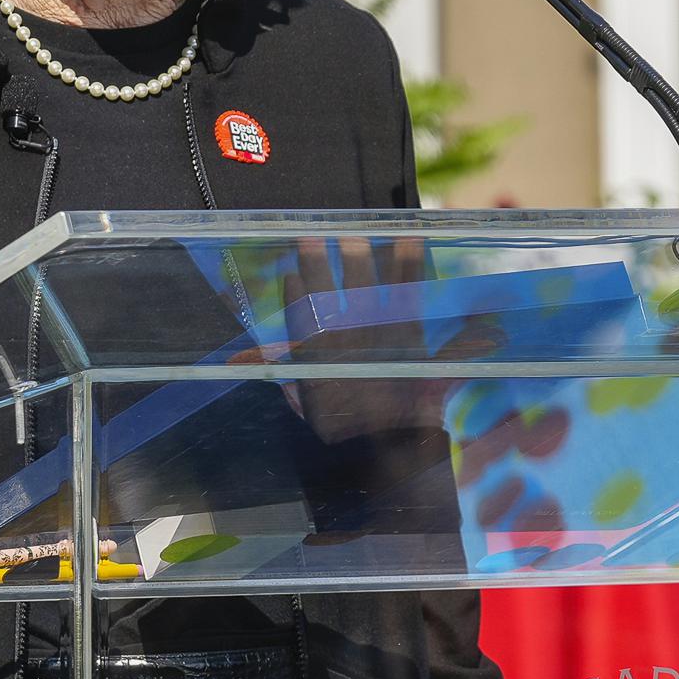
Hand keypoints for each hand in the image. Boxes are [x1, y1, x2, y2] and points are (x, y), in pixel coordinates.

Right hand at [281, 235, 446, 441]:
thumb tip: (269, 363)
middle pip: (326, 289)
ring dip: (357, 257)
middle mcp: (342, 335)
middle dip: (316, 262)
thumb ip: (289, 380)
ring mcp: (376, 328)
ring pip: (363, 283)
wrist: (390, 442)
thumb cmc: (344, 428)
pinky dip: (409, 263)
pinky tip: (408, 239)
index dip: (294, 289)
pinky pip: (407, 289)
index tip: (290, 274)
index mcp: (314, 353)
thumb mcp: (307, 407)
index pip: (298, 311)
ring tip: (353, 236)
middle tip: (310, 239)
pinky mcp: (407, 329)